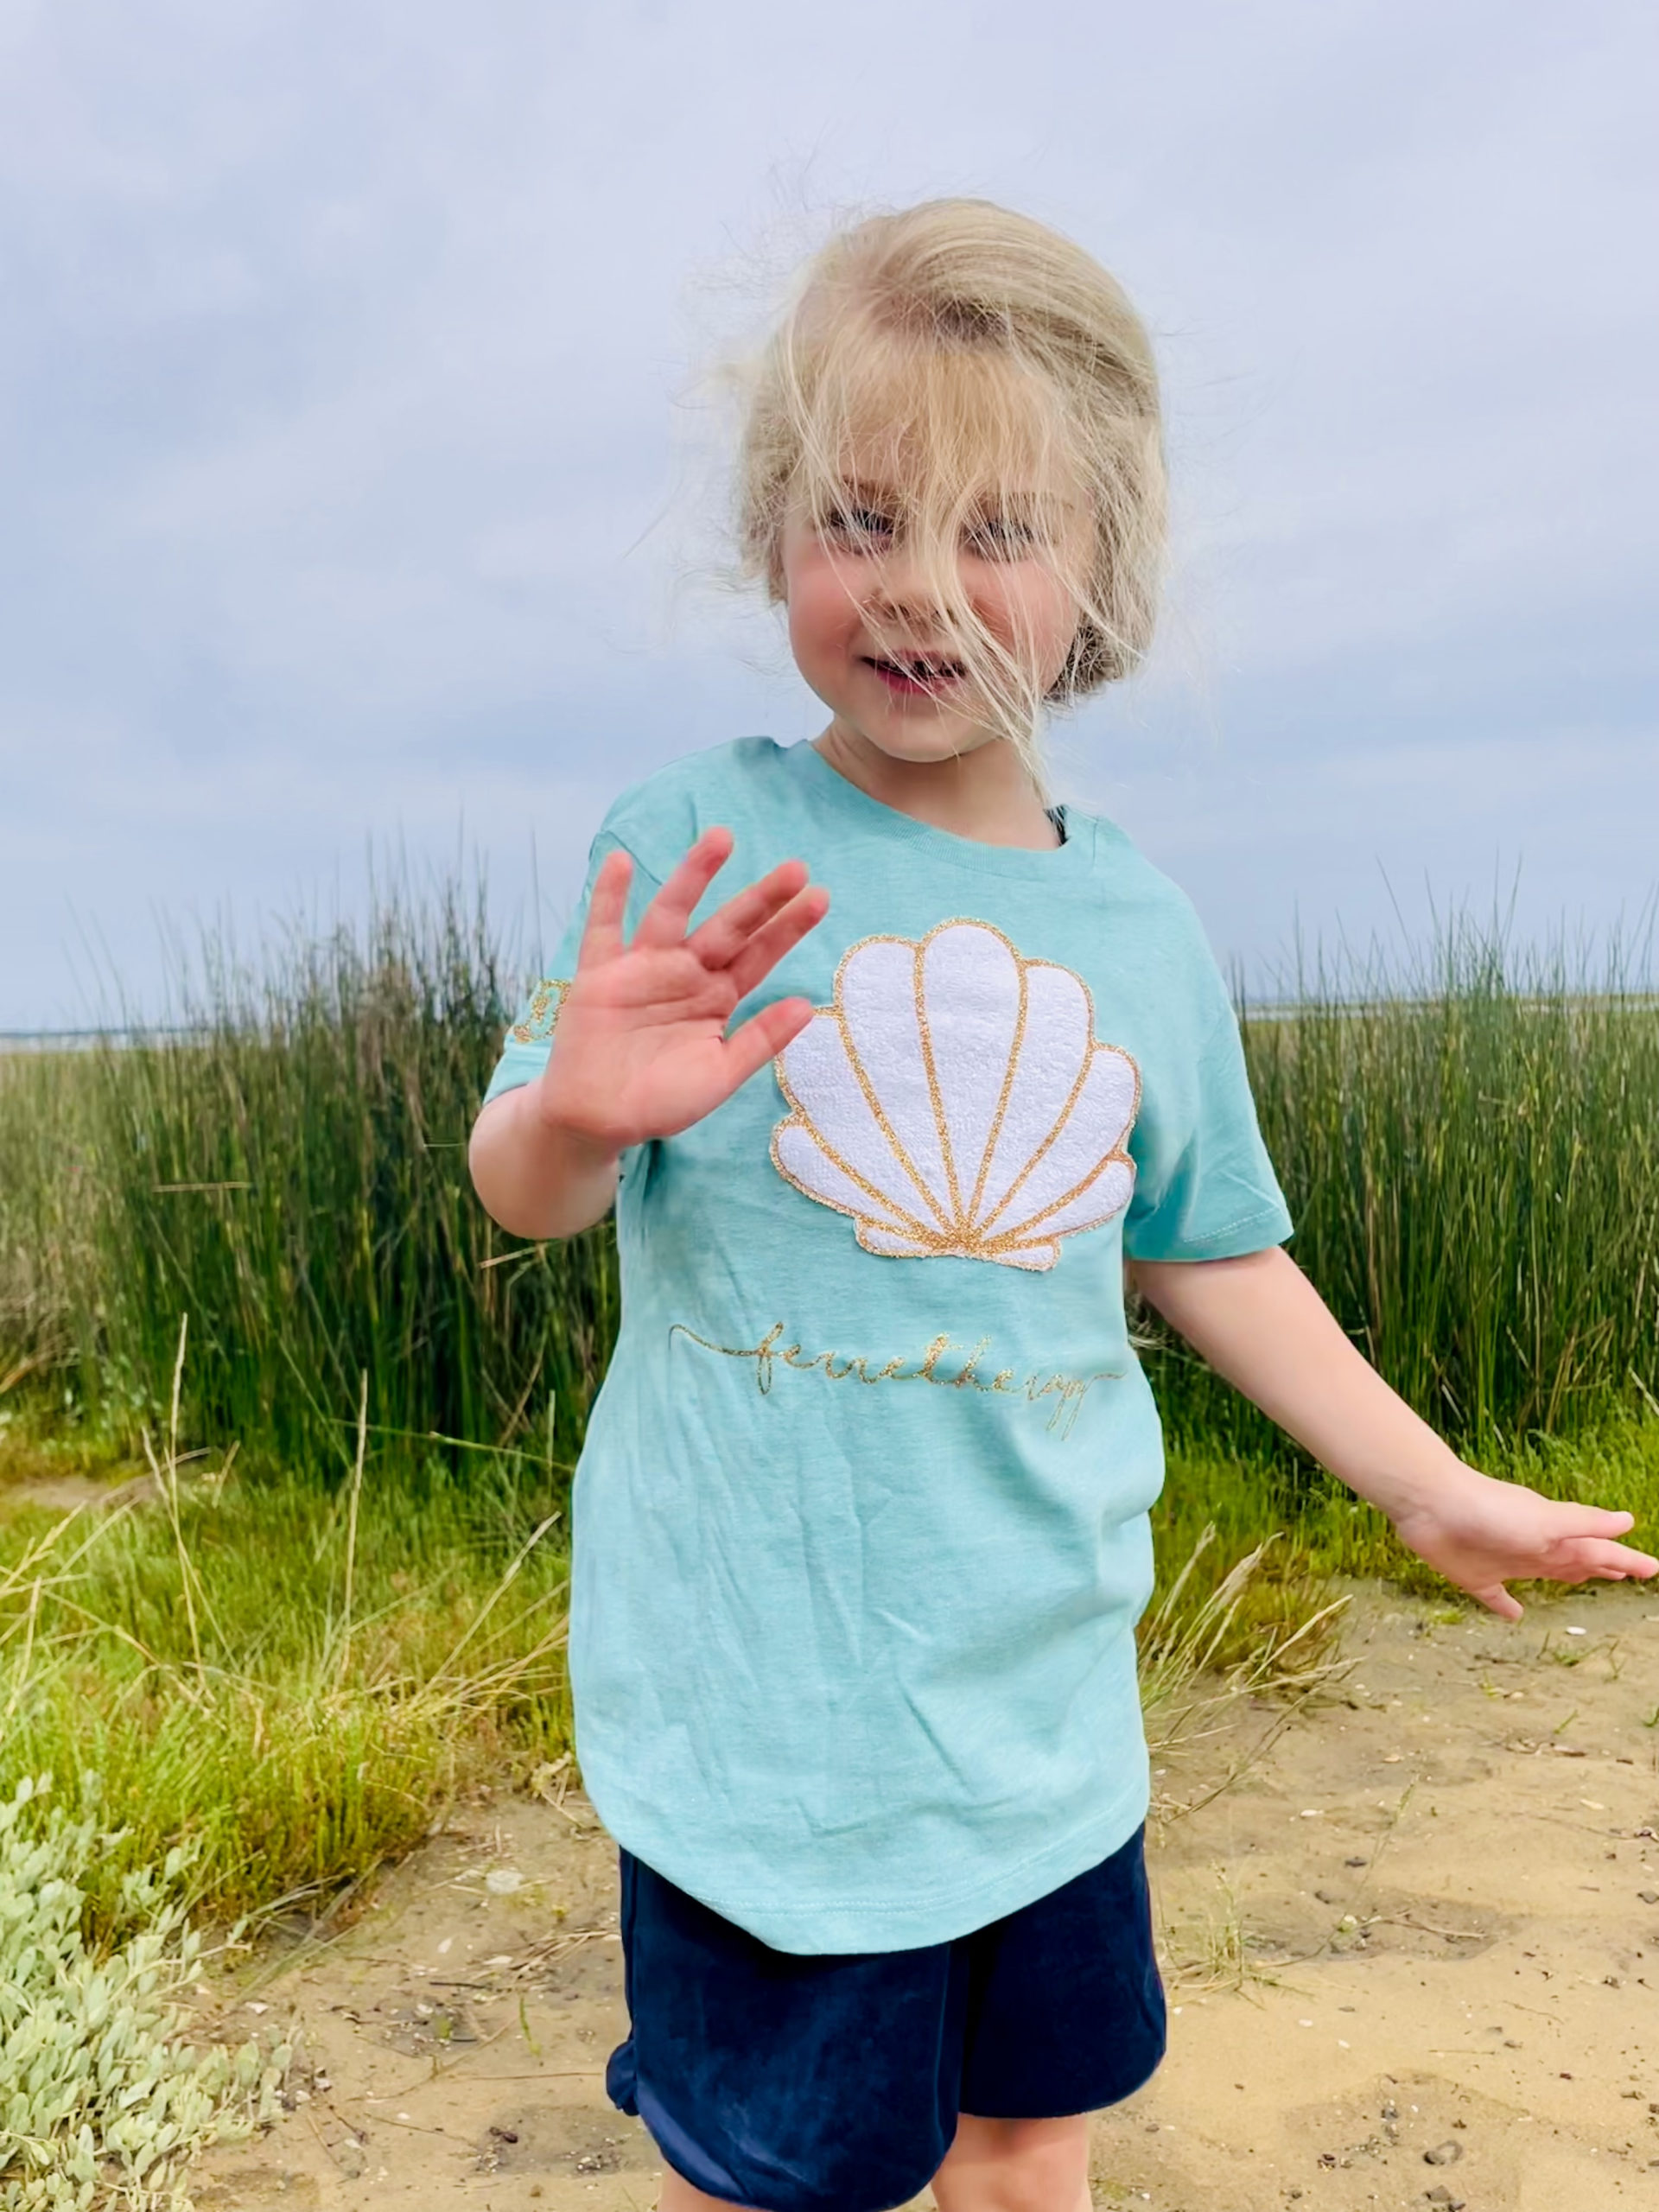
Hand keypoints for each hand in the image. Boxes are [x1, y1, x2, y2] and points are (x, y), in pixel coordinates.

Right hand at [533, 827, 829, 1154]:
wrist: (598, 1120)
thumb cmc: (661, 1100)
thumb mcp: (720, 1076)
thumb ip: (759, 1041)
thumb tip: (806, 1005)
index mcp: (717, 997)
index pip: (759, 955)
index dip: (788, 928)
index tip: (819, 897)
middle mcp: (685, 974)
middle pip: (727, 928)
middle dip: (760, 900)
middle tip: (795, 868)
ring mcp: (643, 969)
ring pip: (671, 913)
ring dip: (694, 876)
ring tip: (721, 838)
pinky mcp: (599, 975)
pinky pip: (603, 930)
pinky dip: (609, 897)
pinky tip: (618, 862)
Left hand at [1391, 1466, 1658, 1620]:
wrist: (1430, 1504)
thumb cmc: (1490, 1509)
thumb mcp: (1546, 1519)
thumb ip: (1584, 1524)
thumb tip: (1628, 1520)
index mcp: (1554, 1536)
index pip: (1599, 1552)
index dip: (1626, 1561)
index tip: (1652, 1569)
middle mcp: (1533, 1548)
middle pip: (1575, 1561)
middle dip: (1601, 1566)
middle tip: (1625, 1573)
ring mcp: (1504, 1561)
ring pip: (1543, 1574)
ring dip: (1565, 1577)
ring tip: (1583, 1580)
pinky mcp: (1474, 1576)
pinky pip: (1495, 1597)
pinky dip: (1506, 1607)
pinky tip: (1515, 1615)